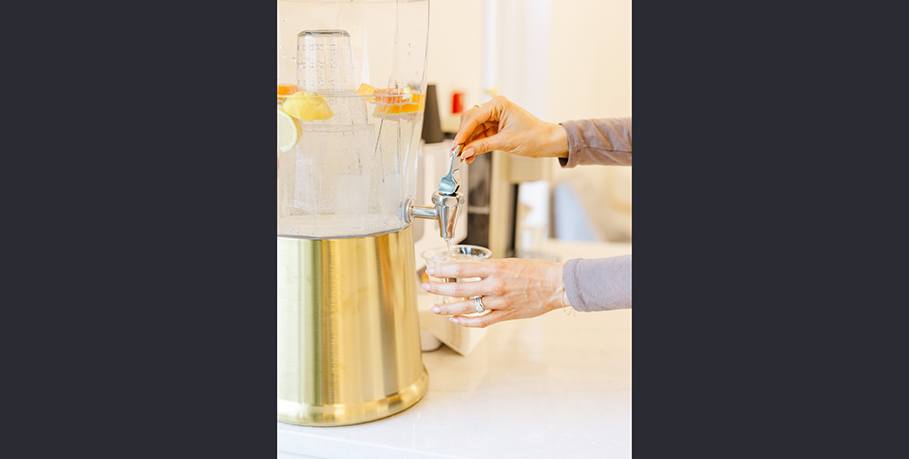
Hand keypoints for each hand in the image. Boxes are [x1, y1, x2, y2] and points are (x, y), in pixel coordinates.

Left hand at [422, 258, 569, 327]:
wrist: (556, 285)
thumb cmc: (536, 271)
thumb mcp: (509, 262)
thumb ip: (490, 269)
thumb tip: (471, 272)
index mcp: (495, 268)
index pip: (462, 269)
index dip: (443, 271)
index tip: (432, 271)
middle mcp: (495, 285)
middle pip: (459, 288)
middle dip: (439, 288)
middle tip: (427, 287)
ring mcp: (499, 301)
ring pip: (467, 307)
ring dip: (448, 308)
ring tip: (435, 307)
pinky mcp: (506, 314)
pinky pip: (482, 320)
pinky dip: (466, 321)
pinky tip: (456, 319)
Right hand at [451, 96, 568, 164]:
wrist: (547, 142)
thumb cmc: (534, 136)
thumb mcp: (506, 142)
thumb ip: (483, 146)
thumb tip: (466, 151)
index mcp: (499, 105)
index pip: (474, 117)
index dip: (463, 132)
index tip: (456, 145)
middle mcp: (495, 109)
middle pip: (470, 121)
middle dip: (463, 137)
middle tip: (457, 151)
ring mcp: (494, 118)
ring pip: (473, 130)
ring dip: (467, 143)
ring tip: (463, 156)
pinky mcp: (495, 128)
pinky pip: (479, 136)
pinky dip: (474, 145)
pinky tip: (470, 155)